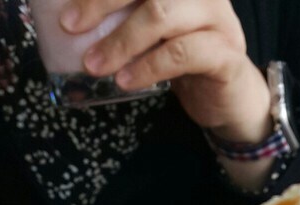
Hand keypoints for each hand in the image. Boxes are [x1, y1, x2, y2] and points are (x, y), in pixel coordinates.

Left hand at [60, 0, 271, 138]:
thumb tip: (72, 16)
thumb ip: (126, 16)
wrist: (232, 100)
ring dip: (121, 41)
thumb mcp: (152, 31)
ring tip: (95, 65)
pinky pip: (181, 53)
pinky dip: (148, 67)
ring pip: (161, 16)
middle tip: (71, 27)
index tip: (67, 9)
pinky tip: (126, 81)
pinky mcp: (226, 54)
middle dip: (101, 3)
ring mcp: (218, 18)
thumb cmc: (186, 61)